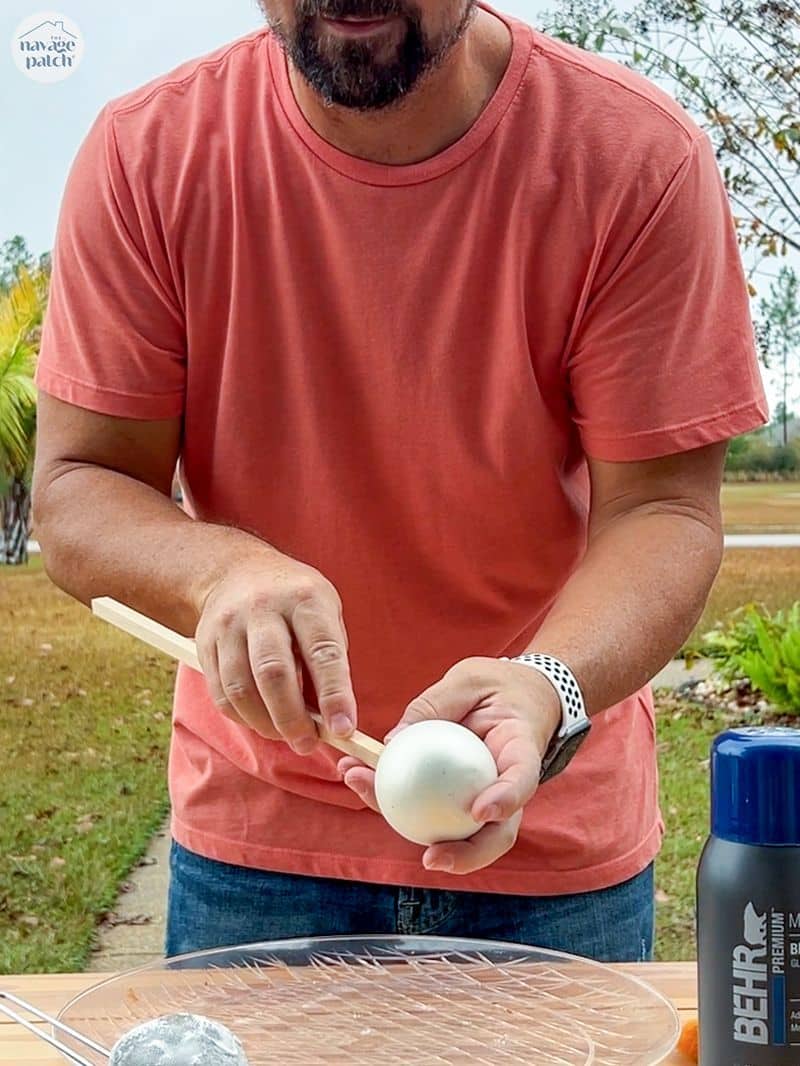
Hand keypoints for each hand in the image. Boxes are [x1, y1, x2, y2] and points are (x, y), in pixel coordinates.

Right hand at [195, 552, 356, 753]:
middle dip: (293, 718)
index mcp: (305, 599)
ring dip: (266, 724)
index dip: (335, 695)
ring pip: (242, 688)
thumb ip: (329, 658)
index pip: (323, 651)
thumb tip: (335, 717)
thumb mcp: (325, 610)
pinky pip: (221, 692)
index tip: (344, 729)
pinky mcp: (206, 643)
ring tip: (286, 736)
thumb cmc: (294, 600)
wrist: (236, 570)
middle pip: (274, 673)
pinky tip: (261, 721)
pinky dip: (243, 717)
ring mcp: (229, 625)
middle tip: (308, 743)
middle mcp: (264, 608)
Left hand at [339, 657, 560, 873]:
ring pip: (457, 832)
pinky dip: (393, 802)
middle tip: (430, 858)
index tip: (480, 811)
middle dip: (466, 855)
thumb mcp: (469, 679)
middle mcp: (508, 786)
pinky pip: (428, 810)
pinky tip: (356, 777)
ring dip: (408, 829)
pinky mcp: (456, 800)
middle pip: (498, 833)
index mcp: (521, 750)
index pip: (522, 780)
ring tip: (362, 791)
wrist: (514, 696)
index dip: (506, 800)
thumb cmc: (496, 685)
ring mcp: (485, 799)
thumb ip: (436, 704)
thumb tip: (393, 740)